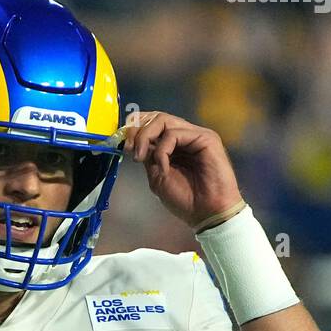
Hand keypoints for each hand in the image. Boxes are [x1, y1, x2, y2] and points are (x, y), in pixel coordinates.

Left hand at [121, 110, 242, 228]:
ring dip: (146, 137)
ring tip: (140, 157)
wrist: (207, 213)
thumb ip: (148, 156)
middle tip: (130, 149)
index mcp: (174, 145)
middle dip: (138, 130)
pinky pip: (175, 133)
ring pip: (164, 120)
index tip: (123, 143)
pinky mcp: (206, 138)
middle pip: (157, 117)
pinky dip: (163, 149)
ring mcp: (196, 135)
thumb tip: (132, 140)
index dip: (136, 127)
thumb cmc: (185, 199)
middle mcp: (185, 136)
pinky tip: (163, 167)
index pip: (153, 123)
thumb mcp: (157, 176)